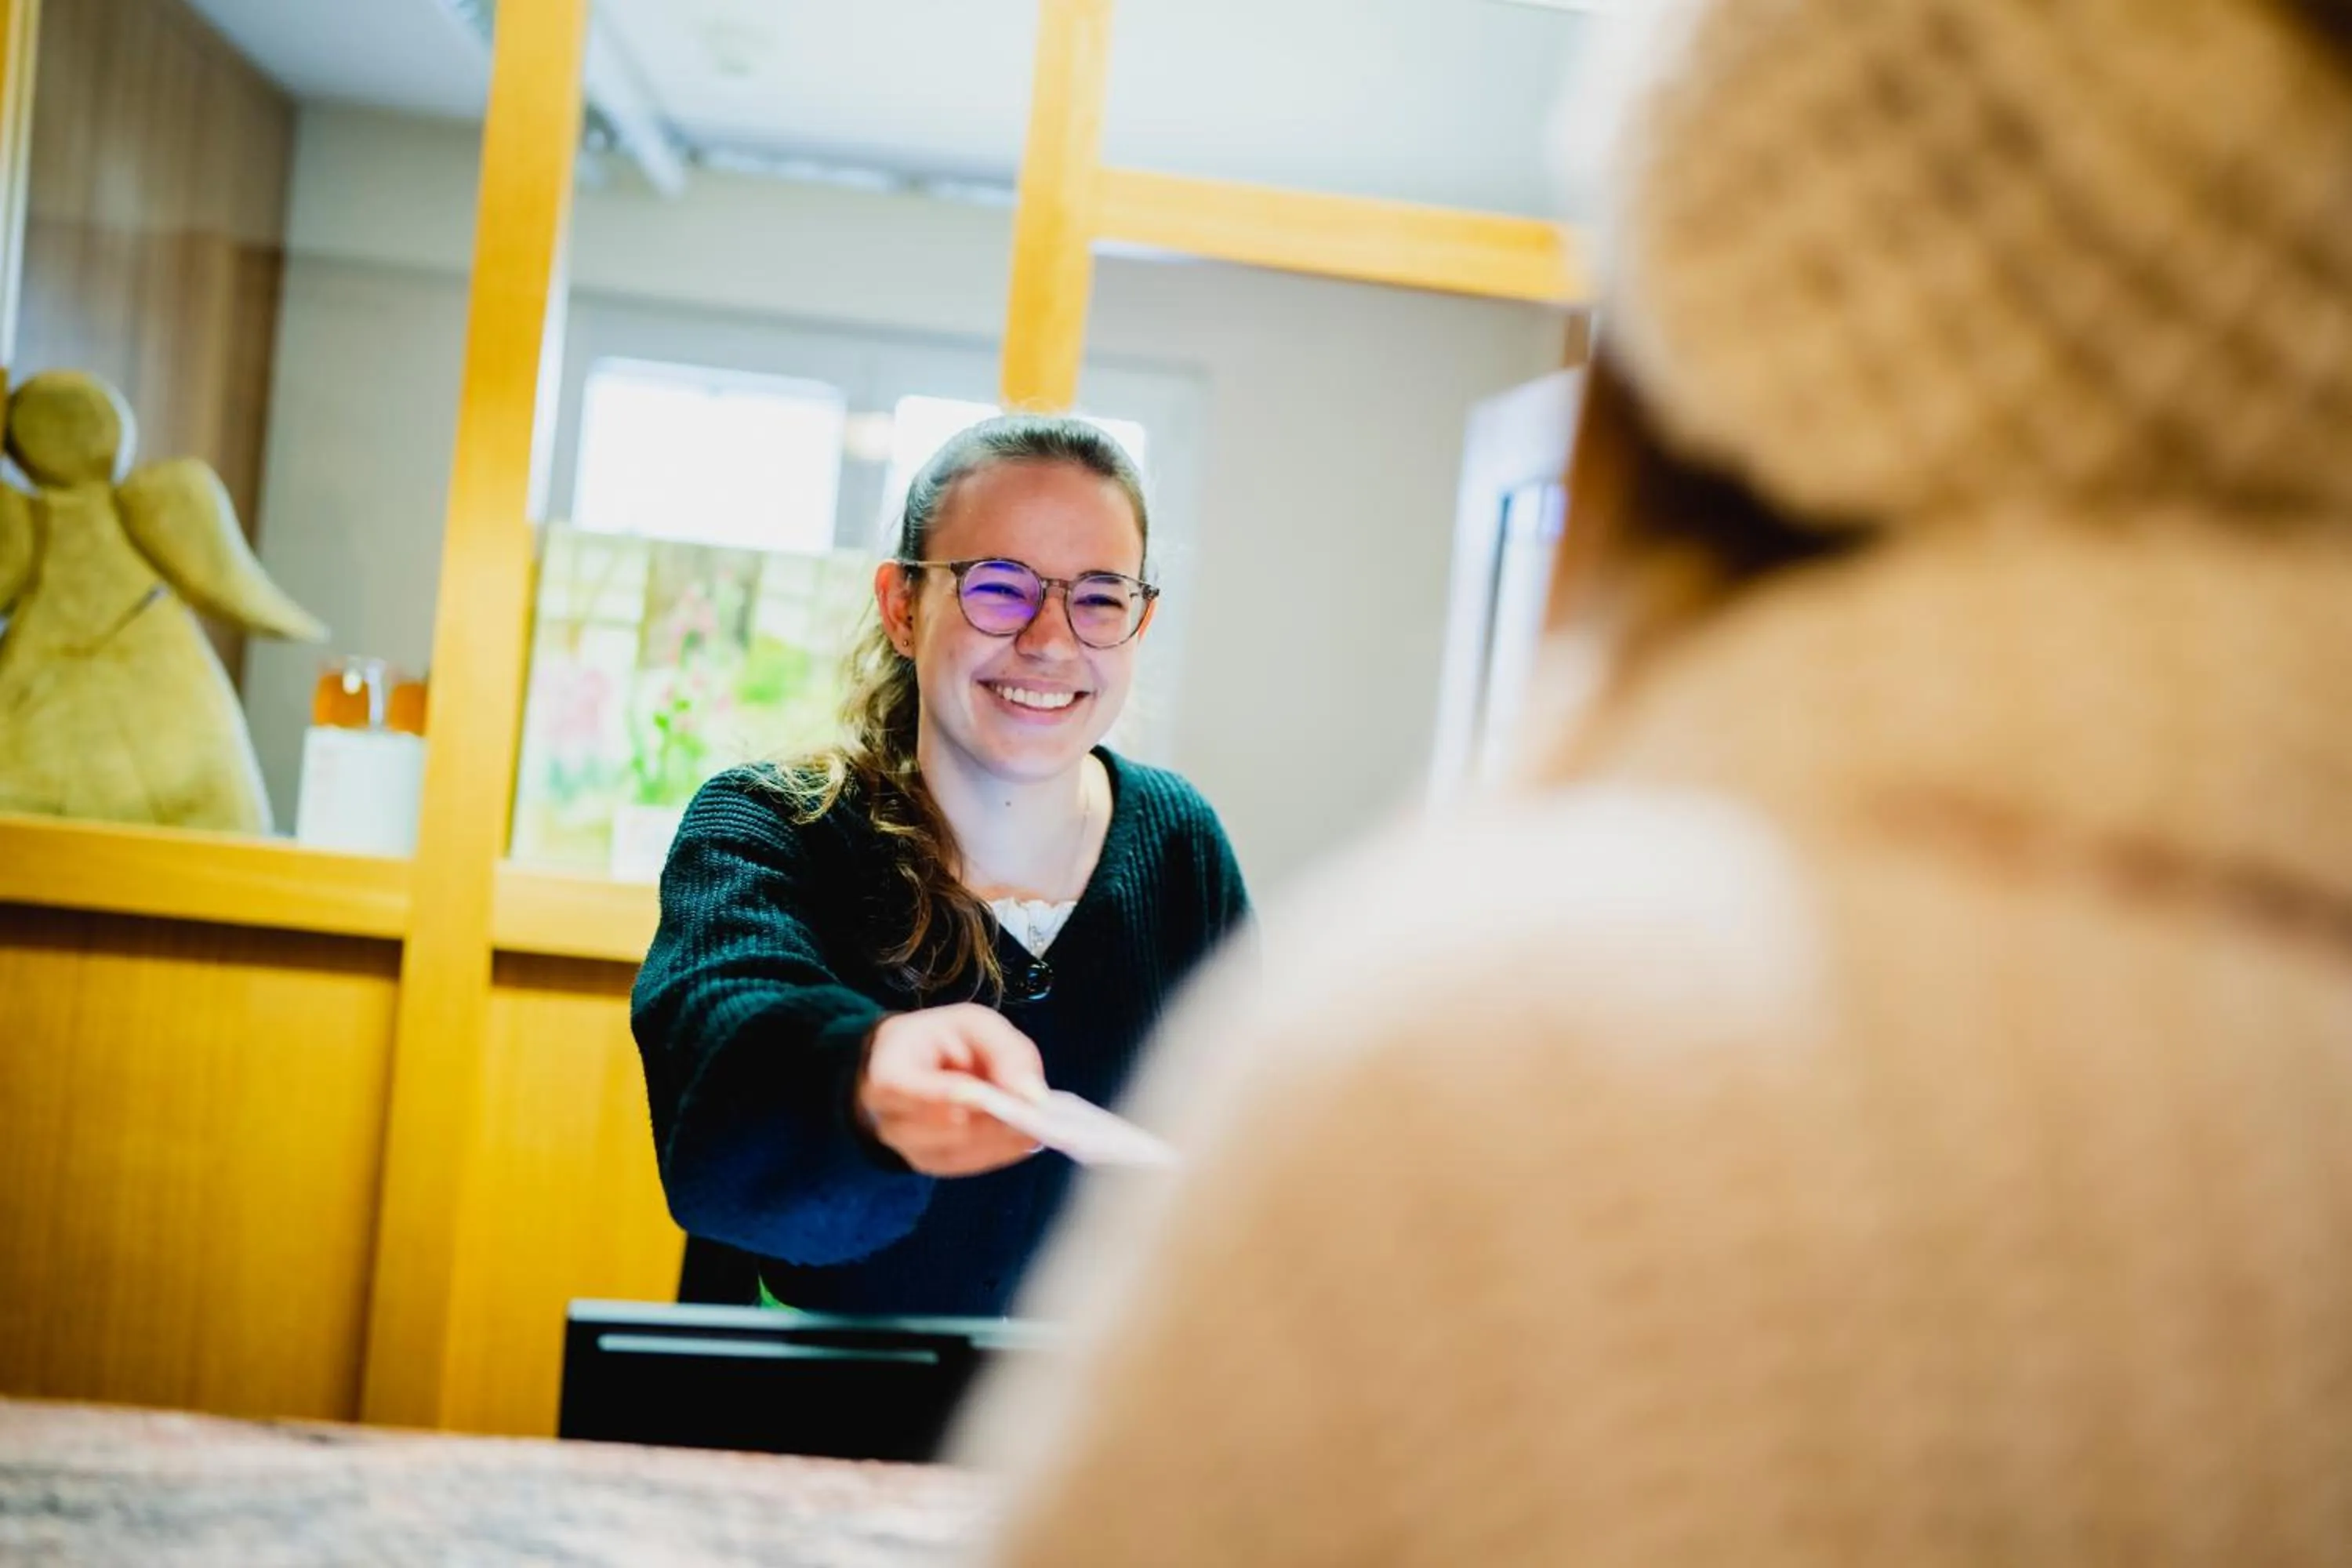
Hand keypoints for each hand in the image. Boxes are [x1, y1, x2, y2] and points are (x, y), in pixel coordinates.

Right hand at [857, 1005, 1049, 1176]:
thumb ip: (1006, 1052)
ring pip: (963, 1152)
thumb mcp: (976, 1024)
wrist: (917, 1063)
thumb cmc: (943, 1038)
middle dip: (991, 1119)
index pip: (908, 1092)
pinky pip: (973, 1165)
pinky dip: (1002, 1150)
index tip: (984, 1093)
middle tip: (1030, 1107)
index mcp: (886, 1074)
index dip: (947, 1095)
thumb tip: (1033, 1096)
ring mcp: (909, 1150)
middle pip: (943, 1130)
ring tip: (1029, 1117)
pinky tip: (1020, 1134)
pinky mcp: (933, 1166)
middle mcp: (888, 1120)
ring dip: (1001, 1136)